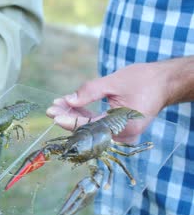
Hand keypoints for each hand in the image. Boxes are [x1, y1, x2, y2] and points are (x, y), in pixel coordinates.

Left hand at [46, 63, 170, 141]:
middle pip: (89, 130)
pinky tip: (69, 106)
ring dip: (74, 117)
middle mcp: (123, 134)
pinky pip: (97, 125)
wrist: (164, 82)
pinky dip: (84, 117)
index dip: (70, 121)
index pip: (91, 126)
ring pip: (91, 128)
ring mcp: (121, 134)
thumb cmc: (143, 80)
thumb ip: (90, 91)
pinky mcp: (118, 129)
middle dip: (69, 118)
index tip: (54, 115)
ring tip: (57, 105)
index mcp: (124, 125)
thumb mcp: (114, 81)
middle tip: (51, 108)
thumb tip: (69, 100)